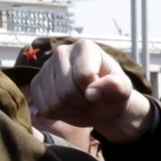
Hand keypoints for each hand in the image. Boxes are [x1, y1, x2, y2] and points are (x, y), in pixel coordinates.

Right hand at [27, 40, 152, 143]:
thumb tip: (93, 92)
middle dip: (82, 103)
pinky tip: (67, 106)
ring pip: (53, 102)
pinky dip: (57, 114)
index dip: (94, 93)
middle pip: (66, 91)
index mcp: (84, 47)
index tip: (101, 92)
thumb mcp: (123, 90)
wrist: (99, 102)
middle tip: (91, 101)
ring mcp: (46, 67)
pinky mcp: (37, 83)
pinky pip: (43, 107)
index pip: (83, 76)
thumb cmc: (112, 93)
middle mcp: (61, 51)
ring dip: (70, 111)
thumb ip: (116, 87)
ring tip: (80, 104)